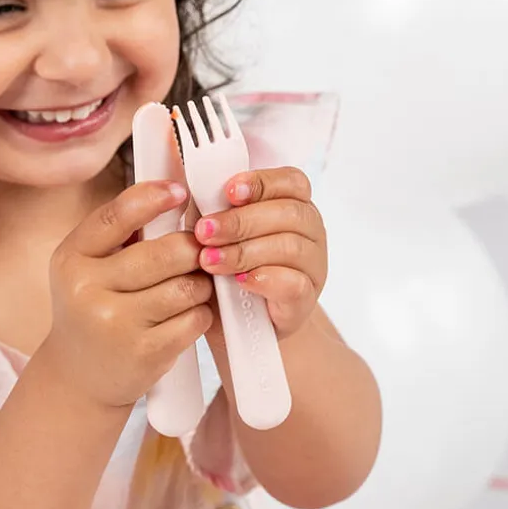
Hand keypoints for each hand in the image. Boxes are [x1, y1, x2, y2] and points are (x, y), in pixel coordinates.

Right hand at [47, 181, 213, 407]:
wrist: (80, 375)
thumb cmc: (94, 309)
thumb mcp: (89, 267)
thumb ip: (122, 234)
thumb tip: (175, 194)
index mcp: (72, 257)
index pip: (117, 215)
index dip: (154, 198)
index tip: (179, 192)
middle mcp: (88, 289)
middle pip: (166, 253)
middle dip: (192, 249)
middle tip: (197, 253)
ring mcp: (116, 324)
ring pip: (187, 286)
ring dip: (201, 284)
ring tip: (192, 286)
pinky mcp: (145, 352)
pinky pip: (194, 319)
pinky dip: (200, 313)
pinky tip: (187, 314)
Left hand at [193, 167, 325, 338]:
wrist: (240, 326)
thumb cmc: (228, 274)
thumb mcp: (216, 235)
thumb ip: (212, 209)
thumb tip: (195, 185)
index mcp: (293, 206)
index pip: (290, 181)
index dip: (262, 182)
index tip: (230, 192)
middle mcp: (310, 232)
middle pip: (289, 213)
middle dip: (241, 221)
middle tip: (205, 232)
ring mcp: (313, 266)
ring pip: (290, 246)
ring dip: (245, 252)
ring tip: (210, 261)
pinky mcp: (306, 299)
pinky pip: (294, 283)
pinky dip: (264, 279)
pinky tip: (240, 281)